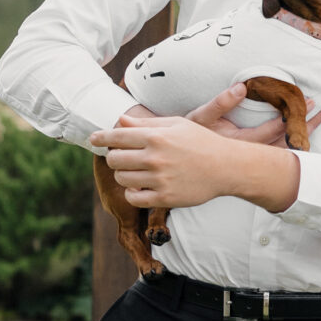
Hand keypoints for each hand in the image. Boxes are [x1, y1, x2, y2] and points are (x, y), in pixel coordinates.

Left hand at [95, 112, 260, 208]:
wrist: (227, 167)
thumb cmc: (201, 141)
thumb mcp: (176, 125)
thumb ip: (146, 124)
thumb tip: (120, 121)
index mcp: (156, 136)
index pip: (117, 137)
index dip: (101, 137)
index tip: (93, 139)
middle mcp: (155, 158)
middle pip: (115, 159)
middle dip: (113, 157)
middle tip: (121, 157)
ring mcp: (160, 179)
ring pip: (122, 179)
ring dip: (123, 175)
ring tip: (133, 172)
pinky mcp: (165, 198)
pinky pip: (133, 198)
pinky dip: (132, 193)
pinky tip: (139, 187)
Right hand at [181, 86, 320, 147]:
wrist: (179, 153)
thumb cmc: (189, 133)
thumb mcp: (200, 116)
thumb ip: (220, 103)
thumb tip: (241, 88)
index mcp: (242, 143)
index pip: (276, 129)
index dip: (294, 115)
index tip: (309, 101)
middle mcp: (250, 153)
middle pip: (286, 142)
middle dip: (306, 126)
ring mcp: (250, 155)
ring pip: (283, 147)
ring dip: (302, 133)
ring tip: (319, 118)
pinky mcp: (249, 155)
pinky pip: (276, 149)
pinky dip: (291, 140)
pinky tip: (302, 131)